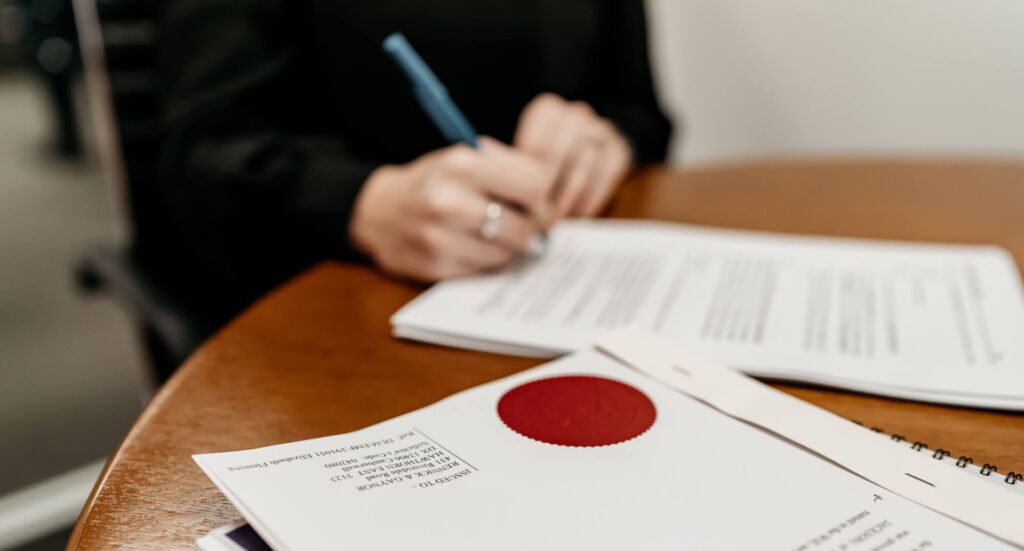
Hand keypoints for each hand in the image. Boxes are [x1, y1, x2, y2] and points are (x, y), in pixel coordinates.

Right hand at [350, 138, 555, 281]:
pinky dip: (488, 260)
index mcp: (461, 164)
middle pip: (526, 226)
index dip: (542, 197)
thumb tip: (552, 204)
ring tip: (494, 232)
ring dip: (510, 245)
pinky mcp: (435, 267)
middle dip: (530, 226)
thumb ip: (513, 169)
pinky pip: (486, 270)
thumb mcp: (468, 156)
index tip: (536, 202)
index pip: (535, 187)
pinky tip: (475, 246)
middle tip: (520, 221)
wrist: (380, 211)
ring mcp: (439, 238)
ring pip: (509, 253)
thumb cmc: (437, 181)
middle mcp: (448, 202)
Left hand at [514, 93, 632, 217]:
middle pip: (557, 157)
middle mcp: (576, 114)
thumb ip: (519, 173)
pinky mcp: (620, 149)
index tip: (522, 206)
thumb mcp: (528, 158)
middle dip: (546, 193)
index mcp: (547, 111)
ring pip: (582, 170)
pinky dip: (591, 201)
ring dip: (567, 202)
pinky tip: (580, 217)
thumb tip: (510, 205)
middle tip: (537, 221)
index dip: (527, 180)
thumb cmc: (547, 161)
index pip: (534, 146)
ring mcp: (601, 130)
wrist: (589, 149)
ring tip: (556, 223)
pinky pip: (605, 179)